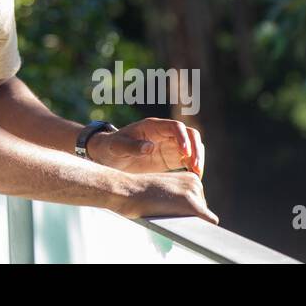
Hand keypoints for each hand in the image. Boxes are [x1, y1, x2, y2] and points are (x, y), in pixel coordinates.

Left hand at [90, 117, 204, 175]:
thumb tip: (150, 147)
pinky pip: (188, 161)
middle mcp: (164, 134)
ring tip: (197, 174)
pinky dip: (194, 167)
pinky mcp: (170, 160)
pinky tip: (194, 178)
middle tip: (195, 166)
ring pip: (192, 147)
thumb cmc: (110, 148)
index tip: (185, 153)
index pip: (175, 127)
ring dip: (198, 158)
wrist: (108, 158)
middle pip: (189, 135)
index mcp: (152, 127)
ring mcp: (169, 146)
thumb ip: (132, 146)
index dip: (183, 138)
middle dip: (196, 148)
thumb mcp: (117, 147)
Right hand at [113, 170, 217, 223]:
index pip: (199, 204)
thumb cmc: (139, 192)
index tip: (169, 208)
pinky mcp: (192, 204)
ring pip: (203, 219)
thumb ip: (179, 197)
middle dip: (187, 216)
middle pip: (202, 211)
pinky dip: (203, 228)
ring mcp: (194, 192)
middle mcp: (196, 182)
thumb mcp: (164, 190)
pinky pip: (209, 221)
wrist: (126, 190)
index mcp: (191, 177)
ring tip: (166, 212)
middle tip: (165, 210)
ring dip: (187, 220)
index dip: (184, 211)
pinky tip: (190, 226)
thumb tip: (195, 218)